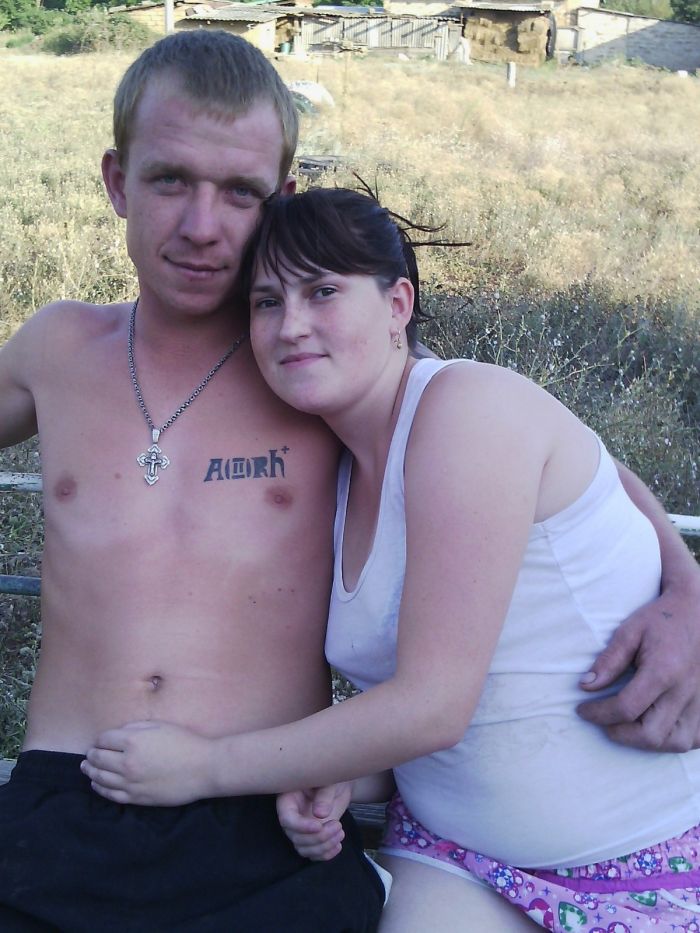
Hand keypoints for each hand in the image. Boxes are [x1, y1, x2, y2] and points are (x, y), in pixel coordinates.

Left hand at [80, 720, 215, 805]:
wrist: (203, 768)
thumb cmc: (184, 742)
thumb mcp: (160, 726)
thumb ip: (136, 727)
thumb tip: (119, 733)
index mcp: (132, 741)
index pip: (104, 740)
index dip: (100, 739)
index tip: (101, 740)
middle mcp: (126, 763)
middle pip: (98, 759)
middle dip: (92, 755)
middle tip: (89, 754)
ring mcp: (130, 782)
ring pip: (100, 778)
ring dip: (91, 771)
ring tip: (86, 768)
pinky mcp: (136, 797)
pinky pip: (110, 794)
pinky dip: (100, 788)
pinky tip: (96, 784)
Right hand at [277, 782, 352, 860]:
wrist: (339, 784)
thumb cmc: (331, 777)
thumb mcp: (328, 781)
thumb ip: (324, 795)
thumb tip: (320, 814)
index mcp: (289, 799)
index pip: (287, 819)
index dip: (301, 826)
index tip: (319, 826)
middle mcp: (292, 817)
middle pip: (295, 837)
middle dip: (318, 837)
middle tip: (337, 826)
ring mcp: (301, 829)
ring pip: (303, 848)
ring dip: (323, 847)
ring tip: (340, 833)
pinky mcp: (311, 837)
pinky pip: (312, 853)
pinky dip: (325, 855)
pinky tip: (338, 846)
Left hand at [577, 583, 699, 750]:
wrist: (698, 610)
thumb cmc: (662, 619)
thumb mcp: (630, 631)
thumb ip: (608, 660)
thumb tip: (586, 686)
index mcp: (664, 671)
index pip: (626, 708)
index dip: (598, 714)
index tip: (582, 709)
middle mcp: (686, 691)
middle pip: (650, 735)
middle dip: (618, 733)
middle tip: (602, 719)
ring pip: (675, 743)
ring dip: (645, 742)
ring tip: (626, 725)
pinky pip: (694, 739)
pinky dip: (672, 740)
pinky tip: (655, 725)